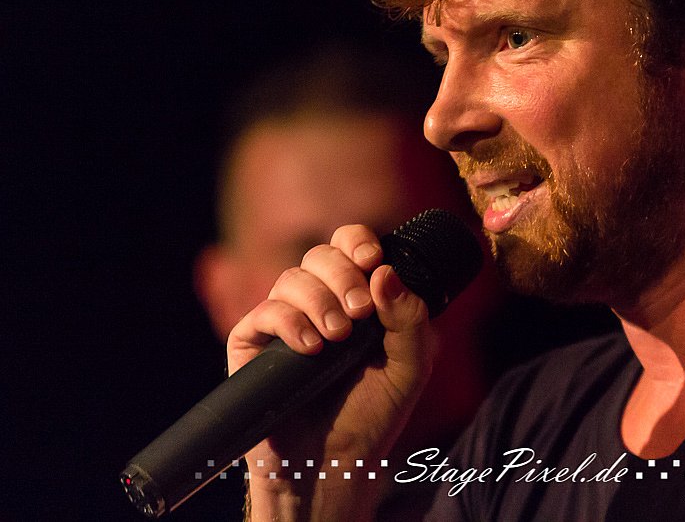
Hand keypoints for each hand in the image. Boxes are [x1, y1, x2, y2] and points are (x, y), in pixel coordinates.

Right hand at [227, 224, 437, 521]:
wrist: (335, 462)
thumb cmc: (374, 412)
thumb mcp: (410, 365)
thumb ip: (409, 318)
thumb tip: (385, 272)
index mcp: (356, 294)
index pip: (350, 244)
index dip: (358, 241)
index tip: (371, 259)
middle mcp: (318, 300)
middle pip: (320, 254)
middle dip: (342, 275)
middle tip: (359, 312)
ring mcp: (284, 319)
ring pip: (291, 278)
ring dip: (319, 301)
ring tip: (338, 337)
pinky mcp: (254, 343)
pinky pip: (264, 312)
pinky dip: (289, 323)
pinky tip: (311, 349)